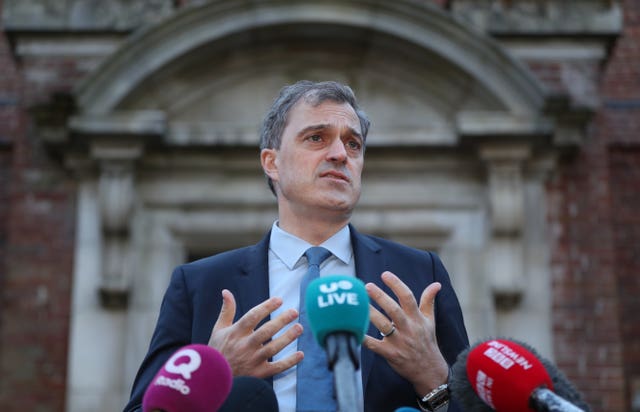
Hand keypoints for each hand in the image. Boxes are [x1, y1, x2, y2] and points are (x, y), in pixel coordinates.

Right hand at [208, 289, 302, 377]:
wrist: (214, 378)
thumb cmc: (218, 350)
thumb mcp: (219, 329)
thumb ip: (227, 310)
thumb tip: (226, 291)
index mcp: (235, 333)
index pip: (252, 317)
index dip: (266, 307)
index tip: (279, 300)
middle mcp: (244, 346)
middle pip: (266, 331)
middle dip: (281, 321)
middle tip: (294, 312)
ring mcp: (252, 360)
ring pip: (273, 348)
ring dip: (287, 338)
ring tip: (299, 328)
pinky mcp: (258, 373)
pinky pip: (276, 368)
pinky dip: (289, 362)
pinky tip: (300, 354)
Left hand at [363, 271, 448, 395]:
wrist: (429, 370)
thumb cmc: (426, 342)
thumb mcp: (430, 321)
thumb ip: (428, 301)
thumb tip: (436, 284)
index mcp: (417, 318)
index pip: (408, 297)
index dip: (397, 284)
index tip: (385, 274)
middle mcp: (408, 328)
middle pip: (394, 310)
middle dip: (381, 297)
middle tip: (367, 286)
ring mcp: (399, 341)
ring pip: (383, 325)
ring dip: (370, 314)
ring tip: (358, 303)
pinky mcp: (390, 354)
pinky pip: (375, 345)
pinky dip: (364, 339)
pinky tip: (353, 330)